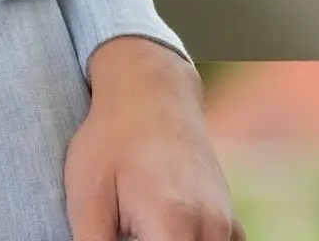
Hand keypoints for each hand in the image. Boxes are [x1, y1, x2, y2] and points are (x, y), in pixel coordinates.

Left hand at [64, 35, 242, 240]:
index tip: (117, 239)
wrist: (151, 93)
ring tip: (139, 227)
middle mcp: (211, 230)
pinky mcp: (231, 226)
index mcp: (174, 225)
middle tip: (127, 230)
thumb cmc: (112, 140)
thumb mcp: (87, 195)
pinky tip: (160, 232)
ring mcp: (227, 228)